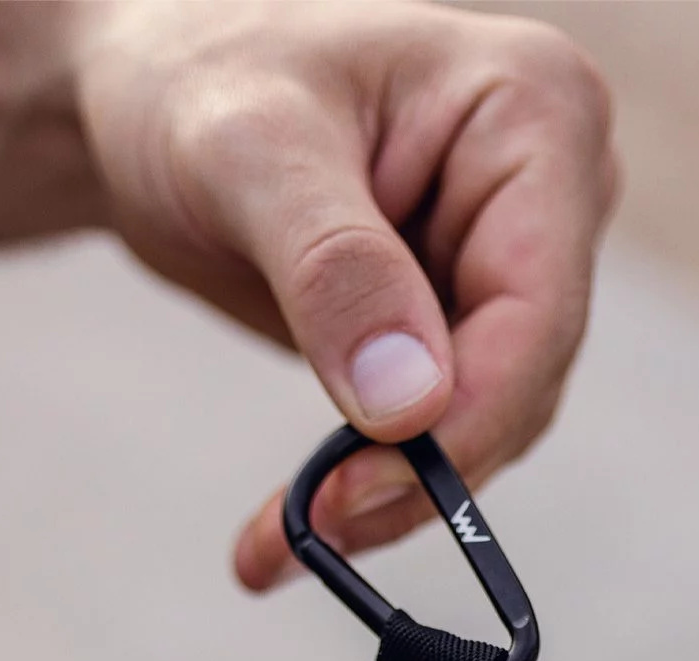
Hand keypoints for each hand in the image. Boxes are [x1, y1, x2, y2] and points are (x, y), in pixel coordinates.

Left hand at [75, 0, 617, 586]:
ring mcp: (509, 261)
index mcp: (533, 109)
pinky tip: (295, 522)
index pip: (537, 310)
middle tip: (309, 532)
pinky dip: (369, 485)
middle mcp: (547, 188)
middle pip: (519, 382)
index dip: (462, 423)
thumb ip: (334, 269)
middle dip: (416, 475)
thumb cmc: (195, 80)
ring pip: (485, 425)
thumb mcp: (248, 153)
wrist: (150, 92)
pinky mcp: (460, 323)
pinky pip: (439, 431)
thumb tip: (410, 402)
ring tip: (280, 542)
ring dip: (388, 499)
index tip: (360, 490)